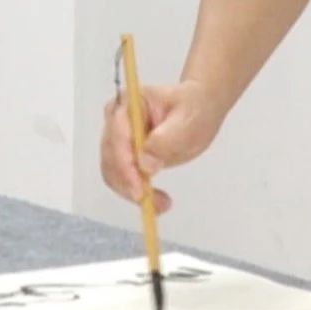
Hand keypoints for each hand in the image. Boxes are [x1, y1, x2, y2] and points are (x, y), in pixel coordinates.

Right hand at [99, 79, 226, 212]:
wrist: (199, 109)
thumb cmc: (194, 108)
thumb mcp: (187, 120)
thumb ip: (166, 140)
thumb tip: (145, 165)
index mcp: (127, 105)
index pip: (117, 137)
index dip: (125, 165)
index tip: (139, 188)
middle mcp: (115, 121)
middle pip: (111, 158)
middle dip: (129, 184)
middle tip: (155, 202)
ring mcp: (118, 140)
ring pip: (113, 173)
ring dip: (133, 192)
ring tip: (161, 204)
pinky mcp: (125, 156)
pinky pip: (123, 179)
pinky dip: (136, 193)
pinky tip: (156, 201)